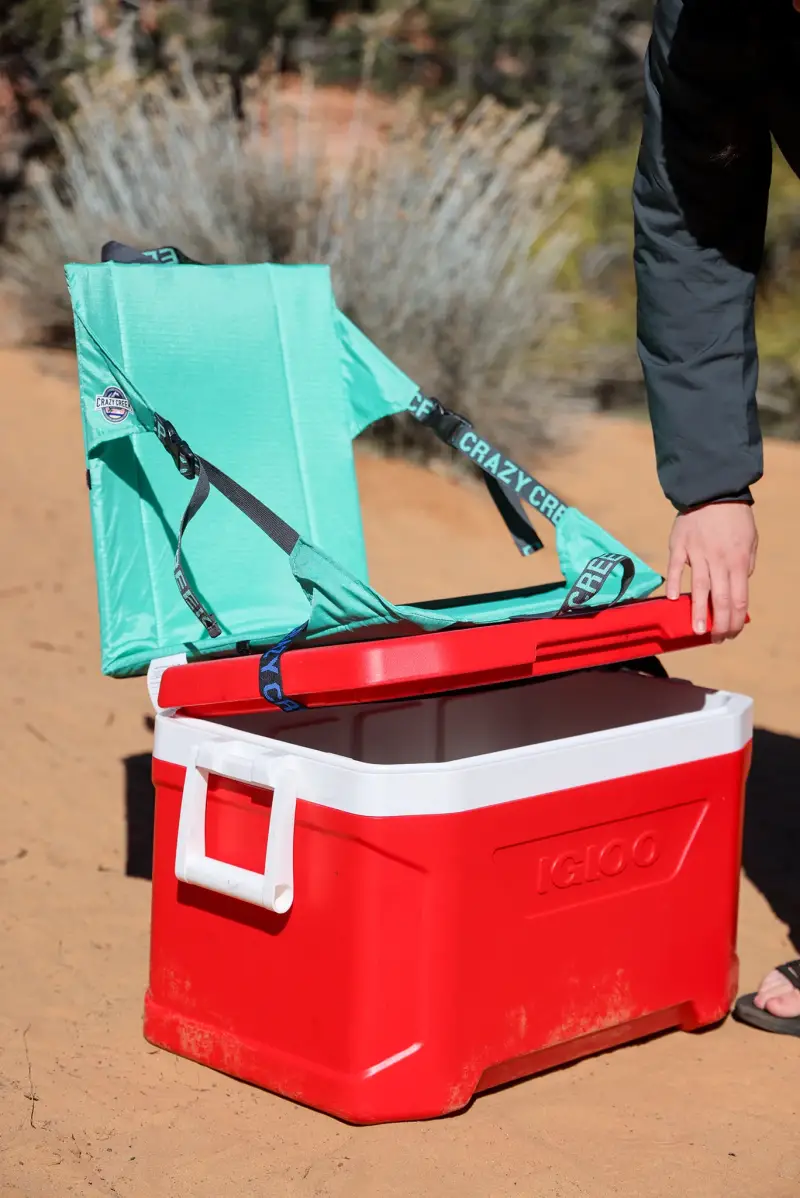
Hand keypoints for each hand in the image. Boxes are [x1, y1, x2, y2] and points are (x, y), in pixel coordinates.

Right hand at [666, 503, 756, 640]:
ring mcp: (698, 553)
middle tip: (715, 639)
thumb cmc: (734, 517)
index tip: (731, 633)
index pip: (739, 599)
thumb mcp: (750, 541)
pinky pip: (676, 567)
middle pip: (721, 599)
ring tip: (696, 631)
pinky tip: (673, 599)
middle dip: (719, 623)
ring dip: (698, 612)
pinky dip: (674, 583)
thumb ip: (745, 566)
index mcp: (738, 561)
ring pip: (699, 588)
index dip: (735, 620)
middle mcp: (719, 561)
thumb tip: (739, 585)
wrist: (713, 489)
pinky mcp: (679, 545)